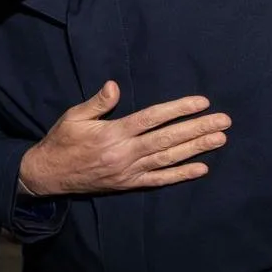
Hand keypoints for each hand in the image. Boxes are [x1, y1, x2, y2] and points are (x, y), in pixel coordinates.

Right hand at [19, 81, 229, 196]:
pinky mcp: (128, 184)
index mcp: (112, 133)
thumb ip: (97, 102)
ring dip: (196, 149)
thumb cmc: (61, 141)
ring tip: (219, 139)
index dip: (178, 110)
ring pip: (168, 158)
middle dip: (197, 129)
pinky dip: (180, 175)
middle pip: (167, 139)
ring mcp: (128, 170)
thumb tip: (114, 86)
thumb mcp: (73, 117)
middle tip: (224, 121)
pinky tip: (201, 168)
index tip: (201, 102)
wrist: (48, 175)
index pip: (152, 119)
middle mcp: (124, 153)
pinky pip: (158, 180)